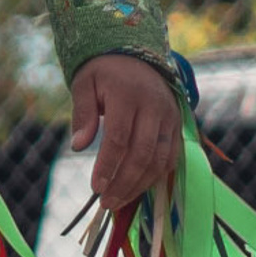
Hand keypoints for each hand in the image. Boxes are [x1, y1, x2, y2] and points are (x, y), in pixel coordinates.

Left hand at [71, 53, 181, 214]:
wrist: (136, 54)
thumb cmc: (103, 72)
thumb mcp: (84, 83)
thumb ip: (82, 113)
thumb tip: (78, 146)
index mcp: (128, 95)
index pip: (119, 138)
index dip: (108, 165)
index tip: (95, 187)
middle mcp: (154, 107)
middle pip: (143, 153)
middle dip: (125, 182)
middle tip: (106, 203)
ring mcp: (170, 116)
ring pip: (161, 158)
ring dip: (141, 184)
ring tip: (119, 201)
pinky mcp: (178, 124)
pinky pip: (172, 155)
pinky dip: (157, 175)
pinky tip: (138, 188)